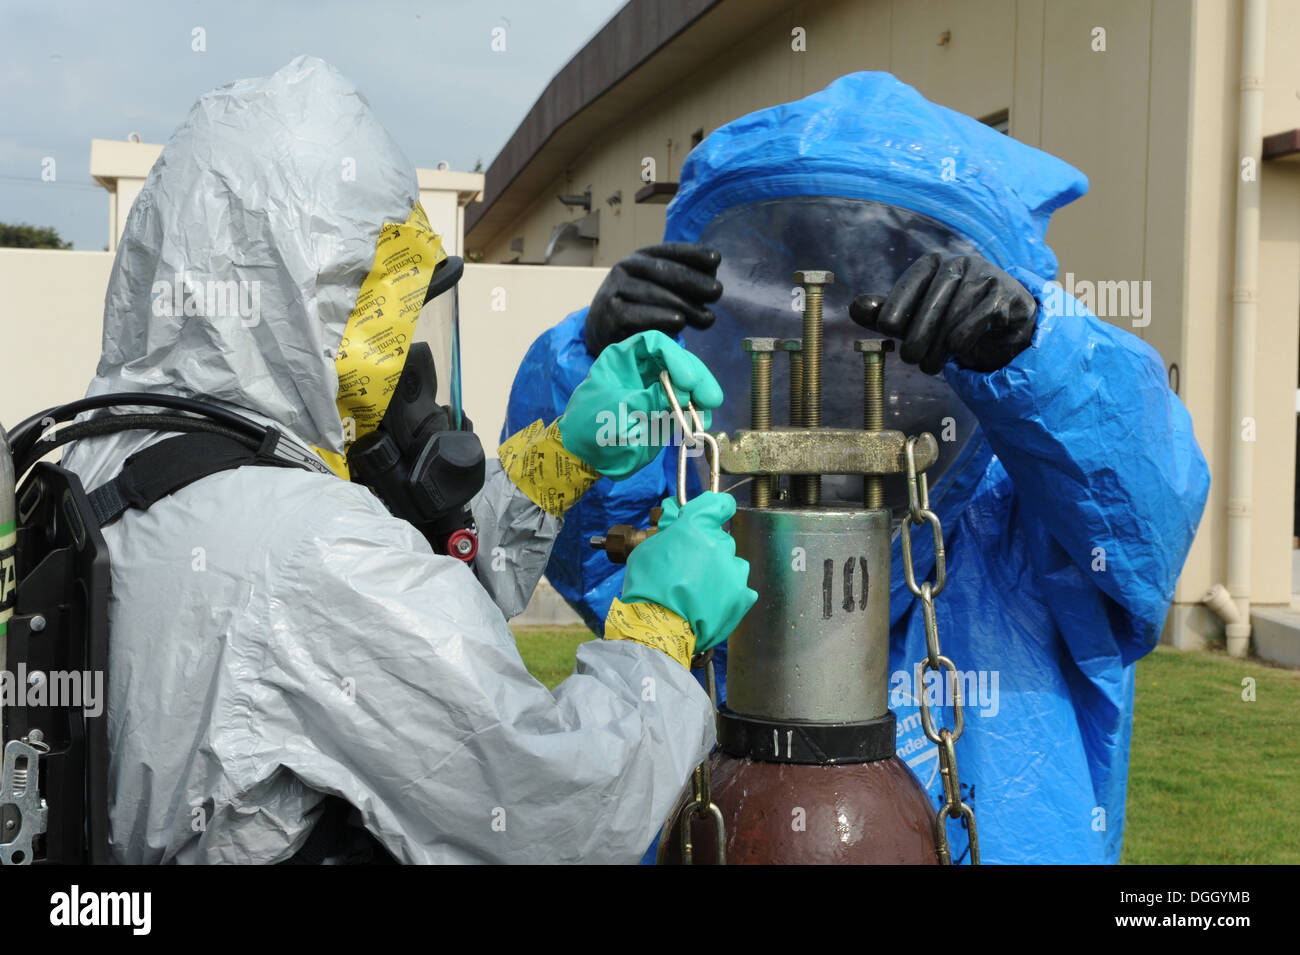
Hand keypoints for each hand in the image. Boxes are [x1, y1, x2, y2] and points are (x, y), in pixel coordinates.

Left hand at [558, 330, 722, 480]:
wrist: (587, 459)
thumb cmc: (590, 428)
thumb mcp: (617, 411)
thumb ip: (648, 399)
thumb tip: (682, 393)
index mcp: (623, 359)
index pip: (655, 344)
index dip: (675, 357)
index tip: (687, 381)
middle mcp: (642, 370)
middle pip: (677, 362)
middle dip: (696, 377)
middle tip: (710, 398)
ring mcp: (655, 390)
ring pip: (687, 383)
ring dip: (701, 395)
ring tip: (709, 410)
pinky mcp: (664, 410)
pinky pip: (686, 406)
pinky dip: (697, 413)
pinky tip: (702, 423)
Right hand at [584, 243, 722, 356]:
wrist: (602, 330)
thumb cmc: (640, 309)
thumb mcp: (661, 290)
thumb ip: (684, 286)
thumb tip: (712, 282)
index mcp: (640, 258)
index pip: (669, 251)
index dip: (692, 253)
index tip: (715, 259)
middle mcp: (625, 268)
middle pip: (662, 271)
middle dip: (693, 281)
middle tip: (716, 292)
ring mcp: (614, 290)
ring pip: (652, 293)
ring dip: (683, 305)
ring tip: (706, 317)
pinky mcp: (608, 316)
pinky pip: (637, 316)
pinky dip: (660, 318)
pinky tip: (679, 323)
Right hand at [622, 492, 755, 652]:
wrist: (659, 628)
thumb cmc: (648, 587)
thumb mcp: (647, 548)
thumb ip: (668, 529)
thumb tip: (674, 516)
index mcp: (697, 526)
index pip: (719, 504)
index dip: (716, 508)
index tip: (713, 513)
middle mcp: (721, 544)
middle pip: (721, 538)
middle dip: (707, 547)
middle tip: (687, 565)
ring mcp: (735, 571)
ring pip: (732, 563)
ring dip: (719, 570)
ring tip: (698, 589)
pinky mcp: (742, 596)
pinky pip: (740, 587)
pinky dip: (728, 593)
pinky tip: (708, 602)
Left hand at [849, 253, 1036, 373]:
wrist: (1003, 320)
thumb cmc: (950, 316)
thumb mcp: (915, 314)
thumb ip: (886, 312)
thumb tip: (855, 308)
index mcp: (932, 264)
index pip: (911, 282)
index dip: (897, 305)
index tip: (887, 328)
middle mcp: (959, 263)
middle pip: (933, 301)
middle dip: (918, 334)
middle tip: (910, 359)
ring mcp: (986, 276)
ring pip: (956, 312)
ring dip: (940, 344)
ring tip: (930, 366)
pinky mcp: (1006, 295)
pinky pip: (983, 316)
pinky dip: (966, 335)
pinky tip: (957, 349)